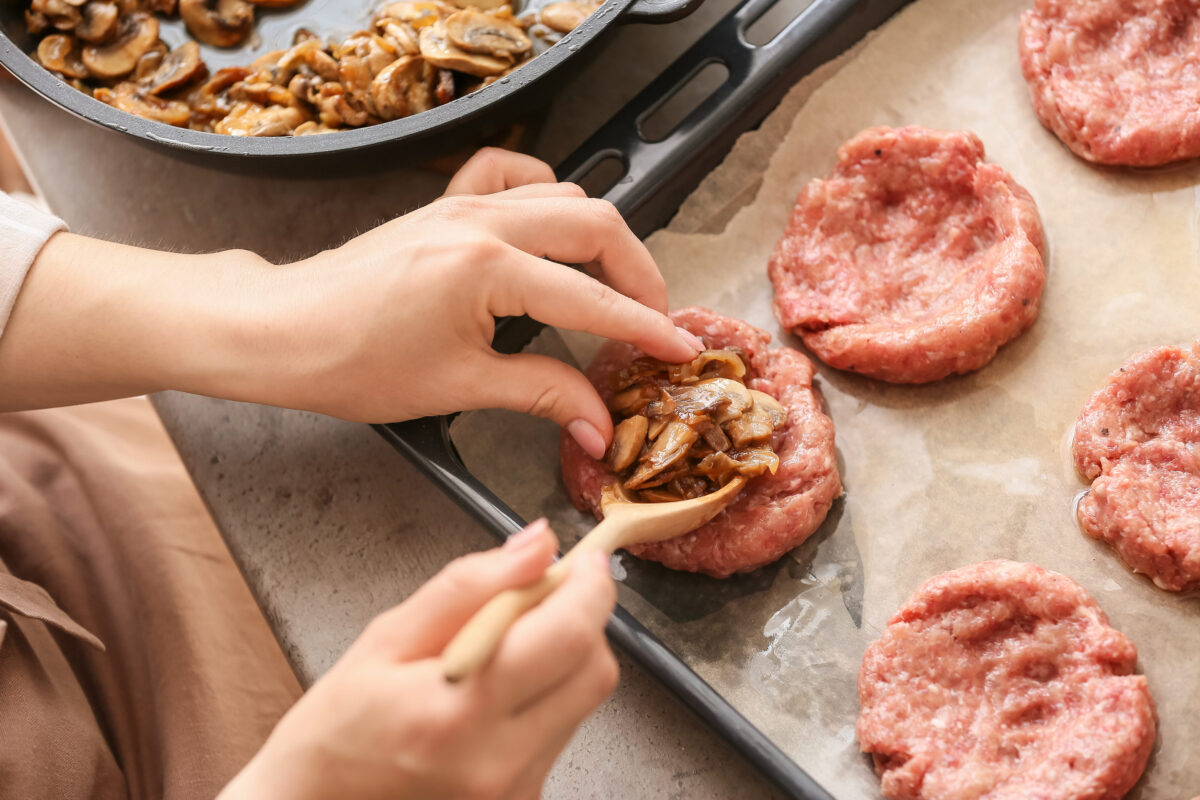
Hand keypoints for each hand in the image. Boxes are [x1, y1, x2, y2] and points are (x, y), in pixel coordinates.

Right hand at [219, 519, 618, 799]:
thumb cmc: (335, 731)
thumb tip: (538, 544)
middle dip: (581, 621)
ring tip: (500, 656)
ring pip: (582, 703)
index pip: (568, 636)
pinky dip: (545, 700)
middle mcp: (498, 761)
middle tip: (539, 599)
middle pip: (595, 671)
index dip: (590, 587)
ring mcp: (515, 792)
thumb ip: (468, 586)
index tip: (583, 560)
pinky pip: (561, 734)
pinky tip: (495, 699)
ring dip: (562, 661)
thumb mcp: (386, 639)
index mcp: (458, 711)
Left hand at [248, 148, 699, 454]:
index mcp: (487, 269)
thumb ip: (542, 395)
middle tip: (652, 322)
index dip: (644, 329)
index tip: (678, 351)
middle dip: (638, 274)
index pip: (591, 299)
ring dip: (600, 238)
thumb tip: (597, 424)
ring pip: (563, 196)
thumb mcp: (459, 387)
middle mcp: (481, 221)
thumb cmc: (351, 361)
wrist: (282, 331)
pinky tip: (548, 230)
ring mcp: (462, 204)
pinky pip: (511, 175)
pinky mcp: (444, 203)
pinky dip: (544, 193)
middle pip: (596, 226)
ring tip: (611, 288)